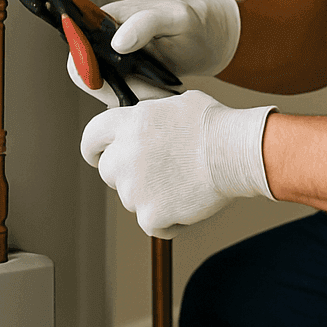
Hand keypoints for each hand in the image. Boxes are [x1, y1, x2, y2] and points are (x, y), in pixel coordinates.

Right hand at [63, 0, 240, 107]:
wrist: (207, 40)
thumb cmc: (193, 23)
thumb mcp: (176, 18)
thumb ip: (147, 23)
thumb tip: (117, 41)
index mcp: (106, 17)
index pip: (78, 46)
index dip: (89, 69)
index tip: (118, 84)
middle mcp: (101, 39)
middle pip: (86, 75)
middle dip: (115, 90)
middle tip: (153, 93)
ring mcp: (110, 61)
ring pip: (103, 91)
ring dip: (131, 98)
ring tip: (163, 93)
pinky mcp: (122, 79)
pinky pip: (118, 97)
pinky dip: (138, 101)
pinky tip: (160, 95)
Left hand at [80, 90, 274, 238]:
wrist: (235, 151)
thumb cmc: (214, 125)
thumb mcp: (175, 102)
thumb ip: (148, 114)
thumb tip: (142, 119)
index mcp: (129, 124)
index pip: (91, 138)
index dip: (94, 149)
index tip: (97, 155)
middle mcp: (125, 155)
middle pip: (108, 172)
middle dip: (127, 173)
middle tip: (157, 170)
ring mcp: (135, 188)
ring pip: (131, 199)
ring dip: (151, 195)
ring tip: (182, 181)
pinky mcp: (151, 215)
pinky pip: (152, 224)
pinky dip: (168, 220)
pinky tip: (187, 202)